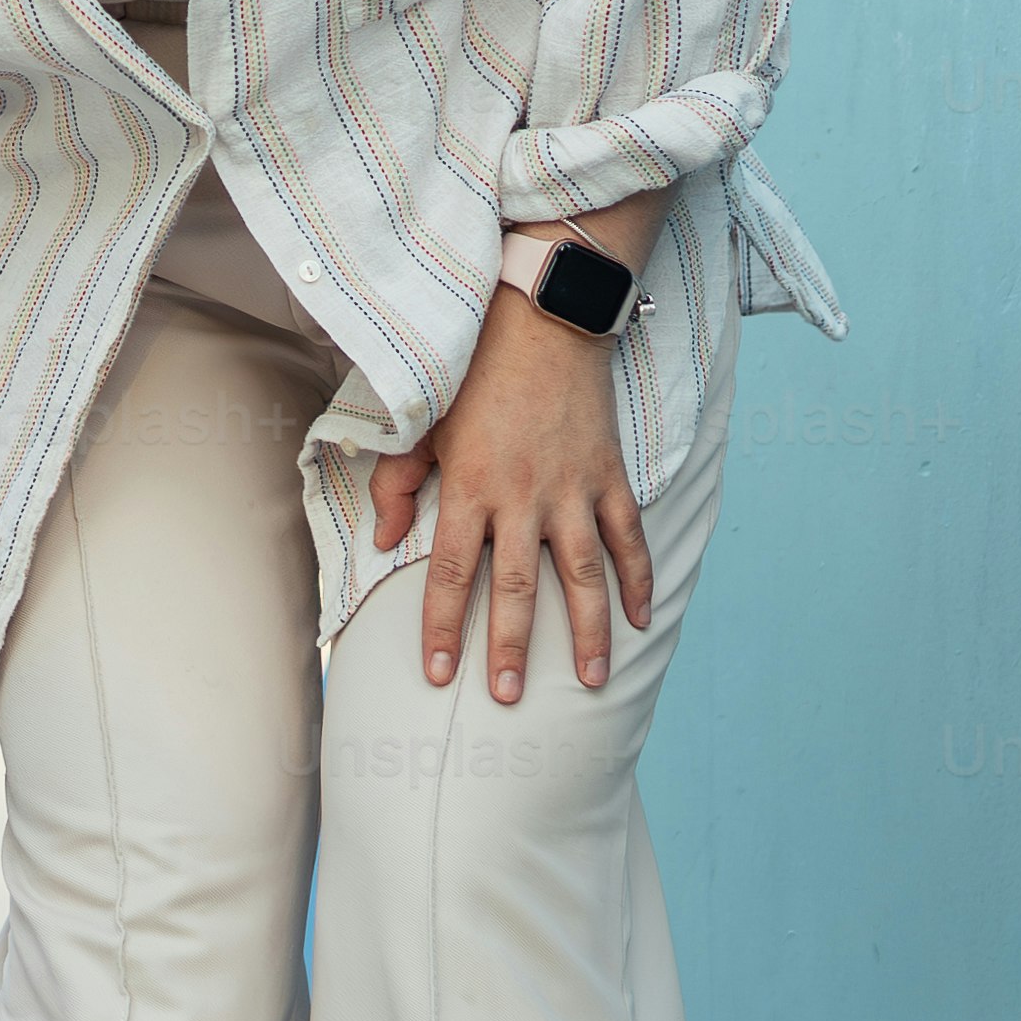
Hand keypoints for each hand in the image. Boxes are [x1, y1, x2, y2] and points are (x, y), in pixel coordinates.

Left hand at [371, 283, 651, 703]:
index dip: (445, 629)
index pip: (454, 574)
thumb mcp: (422, 426)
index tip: (439, 675)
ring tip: (592, 682)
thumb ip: (396, 485)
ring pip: (584, 574)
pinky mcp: (608, 476)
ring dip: (589, 632)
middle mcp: (524, 497)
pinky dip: (638, 579)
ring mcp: (573, 489)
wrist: (542, 321)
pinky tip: (640, 619)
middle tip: (509, 698)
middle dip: (513, 649)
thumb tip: (380, 542)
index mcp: (471, 487)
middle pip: (519, 588)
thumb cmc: (473, 375)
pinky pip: (628, 538)